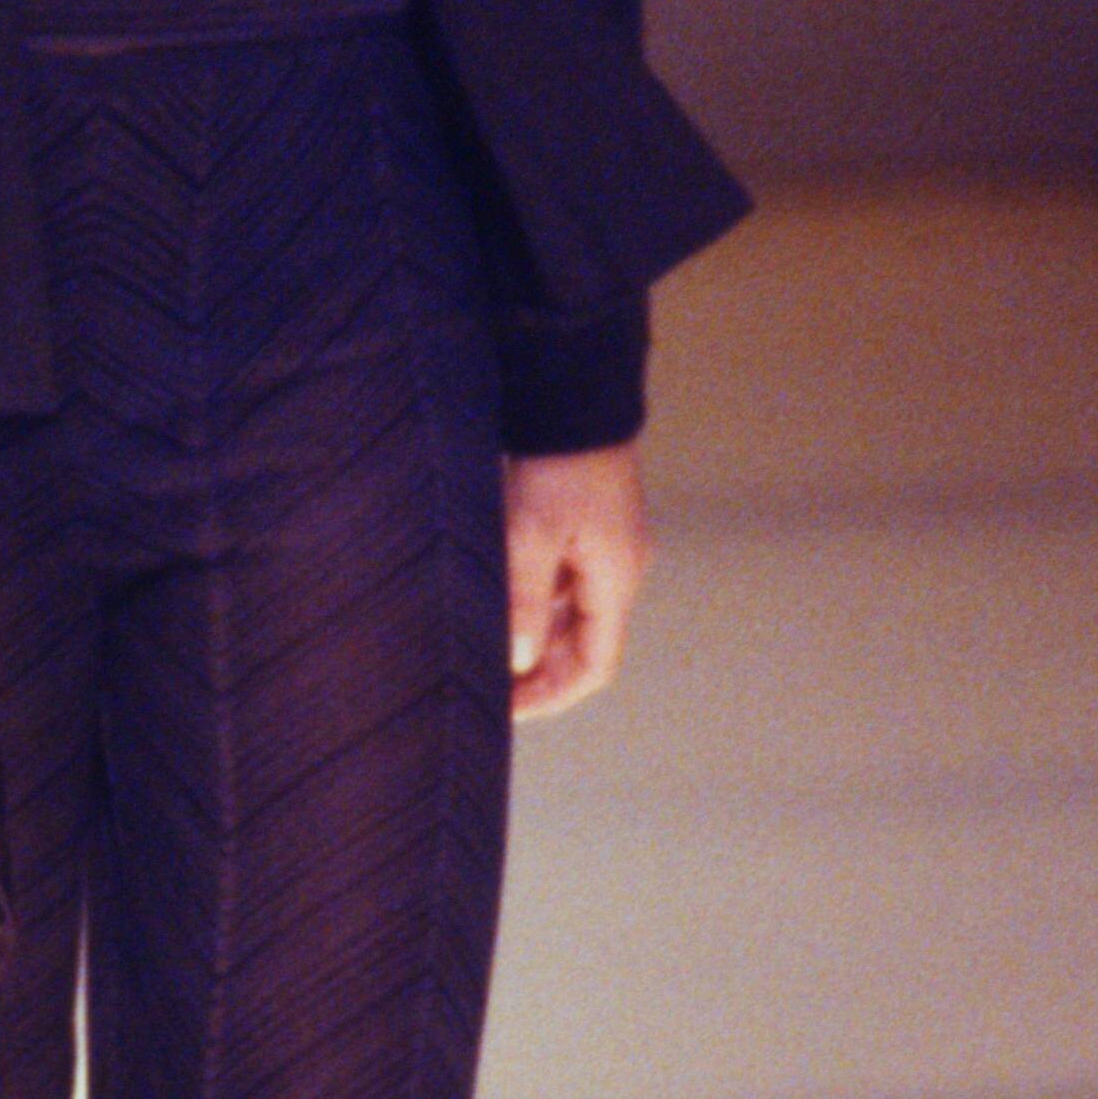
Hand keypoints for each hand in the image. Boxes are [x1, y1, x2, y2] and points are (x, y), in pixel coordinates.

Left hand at [503, 442, 646, 720]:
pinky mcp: (582, 523)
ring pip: (566, 611)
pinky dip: (528, 598)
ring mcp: (602, 545)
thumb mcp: (531, 532)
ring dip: (529, 633)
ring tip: (480, 646)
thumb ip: (524, 600)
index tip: (504, 709)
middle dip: (535, 670)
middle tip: (483, 685)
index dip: (551, 696)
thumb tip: (517, 661)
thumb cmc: (556, 458)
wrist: (573, 389)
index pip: (594, 666)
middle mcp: (616, 568)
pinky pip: (557, 578)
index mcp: (616, 578)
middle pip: (581, 643)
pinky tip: (491, 598)